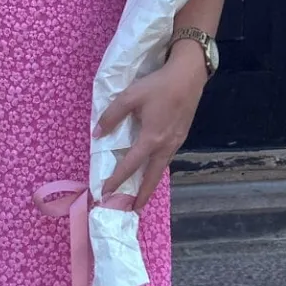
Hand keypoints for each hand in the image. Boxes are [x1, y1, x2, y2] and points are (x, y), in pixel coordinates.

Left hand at [93, 44, 207, 210]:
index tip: (105, 192)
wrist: (189, 76)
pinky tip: (153, 167)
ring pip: (161, 169)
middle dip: (142, 195)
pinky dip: (158, 168)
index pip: (130, 165)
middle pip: (152, 177)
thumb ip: (111, 116)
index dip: (116, 179)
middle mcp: (165, 146)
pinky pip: (167, 158)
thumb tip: (97, 134)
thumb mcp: (130, 96)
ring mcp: (176, 142)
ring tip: (142, 195)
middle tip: (133, 209)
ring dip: (151, 183)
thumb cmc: (158, 85)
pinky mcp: (182, 136)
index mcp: (151, 138)